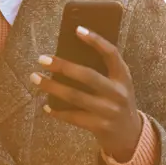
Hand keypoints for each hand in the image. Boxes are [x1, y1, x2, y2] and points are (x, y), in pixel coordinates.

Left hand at [30, 27, 142, 161]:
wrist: (130, 135)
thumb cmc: (117, 101)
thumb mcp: (117, 84)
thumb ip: (102, 71)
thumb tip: (68, 53)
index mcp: (123, 76)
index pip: (111, 53)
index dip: (96, 40)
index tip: (77, 29)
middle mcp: (118, 92)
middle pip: (87, 76)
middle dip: (63, 66)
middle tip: (42, 59)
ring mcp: (109, 111)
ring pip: (75, 96)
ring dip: (52, 86)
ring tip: (35, 78)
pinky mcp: (100, 126)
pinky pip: (73, 117)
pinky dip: (57, 111)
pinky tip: (45, 106)